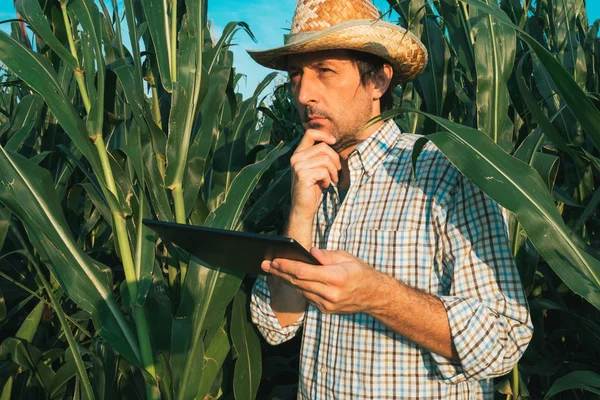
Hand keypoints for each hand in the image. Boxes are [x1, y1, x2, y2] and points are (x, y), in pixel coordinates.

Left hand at [261, 248, 378, 314]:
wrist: (374, 296)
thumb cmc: (360, 272)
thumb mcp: (347, 257)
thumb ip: (327, 256)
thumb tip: (310, 252)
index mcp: (336, 278)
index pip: (304, 272)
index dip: (287, 266)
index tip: (274, 260)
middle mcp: (330, 294)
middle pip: (298, 282)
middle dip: (280, 272)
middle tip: (265, 264)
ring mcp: (327, 305)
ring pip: (300, 291)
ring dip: (285, 280)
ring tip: (272, 270)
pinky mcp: (325, 310)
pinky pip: (306, 297)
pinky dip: (296, 287)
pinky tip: (287, 279)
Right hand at [289, 129, 340, 219]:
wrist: (303, 208)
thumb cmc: (313, 188)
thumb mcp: (316, 168)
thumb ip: (320, 155)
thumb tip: (333, 141)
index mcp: (298, 153)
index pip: (310, 133)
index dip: (324, 134)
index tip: (334, 141)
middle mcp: (296, 157)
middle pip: (323, 147)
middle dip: (335, 159)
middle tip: (337, 171)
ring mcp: (298, 166)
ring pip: (325, 159)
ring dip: (333, 170)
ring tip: (332, 179)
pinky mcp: (302, 175)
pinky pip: (324, 171)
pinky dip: (328, 179)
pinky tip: (325, 185)